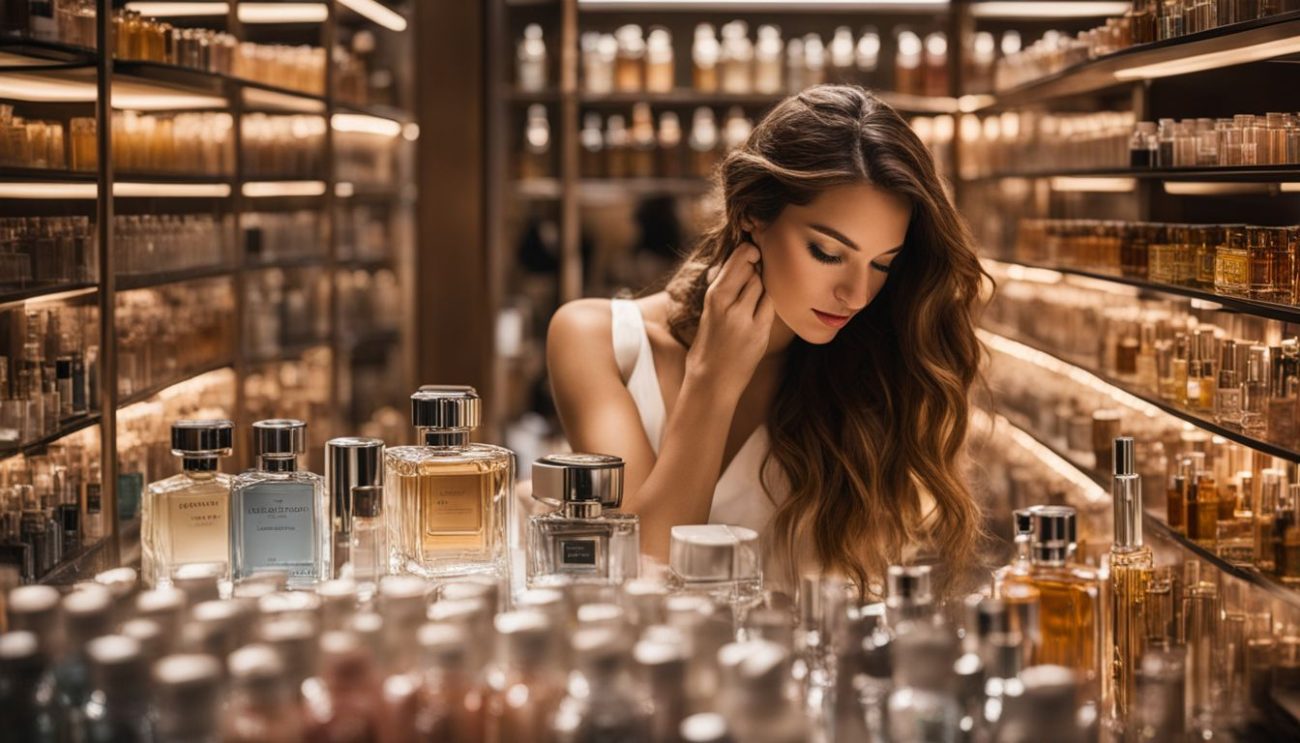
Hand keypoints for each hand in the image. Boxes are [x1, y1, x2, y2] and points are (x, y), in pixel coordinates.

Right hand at [686, 243, 774, 395]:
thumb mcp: (708, 312)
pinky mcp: (760, 333)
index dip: (750, 252)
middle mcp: (730, 305)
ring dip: (761, 288)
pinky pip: (770, 306)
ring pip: (763, 288)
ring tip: (750, 300)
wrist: (711, 382)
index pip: (739, 261)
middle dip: (757, 270)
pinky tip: (757, 312)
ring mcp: (747, 319)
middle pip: (754, 272)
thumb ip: (724, 289)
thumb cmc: (707, 346)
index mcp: (713, 297)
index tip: (753, 252)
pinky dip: (767, 304)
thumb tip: (742, 263)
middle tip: (755, 274)